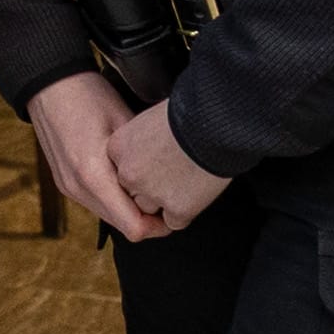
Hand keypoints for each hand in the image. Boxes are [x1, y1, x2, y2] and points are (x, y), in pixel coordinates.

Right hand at [23, 76, 166, 243]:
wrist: (48, 83)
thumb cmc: (88, 95)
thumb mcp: (125, 122)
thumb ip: (144, 158)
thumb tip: (171, 179)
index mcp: (93, 176)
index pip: (133, 227)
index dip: (159, 227)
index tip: (175, 211)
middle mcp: (77, 188)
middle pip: (122, 226)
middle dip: (147, 219)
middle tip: (167, 197)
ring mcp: (67, 187)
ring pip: (108, 216)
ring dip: (129, 209)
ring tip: (147, 185)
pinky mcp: (64, 182)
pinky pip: (95, 202)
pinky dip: (113, 198)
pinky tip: (125, 176)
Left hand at [109, 102, 229, 232]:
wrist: (216, 123)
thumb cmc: (189, 112)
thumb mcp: (151, 118)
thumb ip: (140, 140)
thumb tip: (147, 152)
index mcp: (117, 148)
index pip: (121, 169)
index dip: (142, 167)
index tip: (158, 160)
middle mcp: (128, 174)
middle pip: (132, 191)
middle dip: (151, 185)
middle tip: (174, 171)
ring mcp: (151, 194)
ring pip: (151, 209)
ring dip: (166, 199)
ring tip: (187, 180)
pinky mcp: (176, 210)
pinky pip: (175, 221)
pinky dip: (186, 210)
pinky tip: (197, 191)